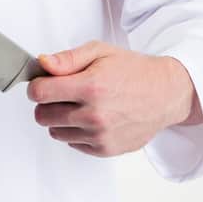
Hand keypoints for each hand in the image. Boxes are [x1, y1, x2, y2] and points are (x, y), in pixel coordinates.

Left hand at [27, 41, 201, 157]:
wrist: (165, 94)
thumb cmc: (133, 71)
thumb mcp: (100, 52)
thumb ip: (67, 59)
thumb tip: (43, 64)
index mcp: (90, 87)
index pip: (39, 93)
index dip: (37, 86)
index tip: (43, 83)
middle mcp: (94, 114)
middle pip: (42, 115)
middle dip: (46, 103)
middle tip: (62, 94)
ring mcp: (99, 135)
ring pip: (54, 131)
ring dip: (60, 119)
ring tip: (78, 105)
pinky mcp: (105, 149)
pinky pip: (72, 143)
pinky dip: (75, 132)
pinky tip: (90, 118)